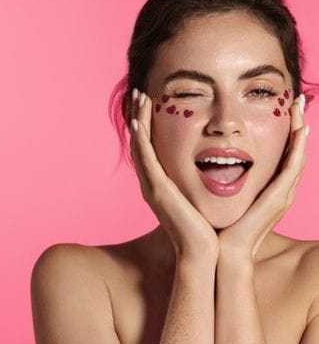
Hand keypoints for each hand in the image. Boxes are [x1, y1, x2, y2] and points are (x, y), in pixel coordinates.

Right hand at [129, 88, 218, 260]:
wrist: (202, 250)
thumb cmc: (202, 225)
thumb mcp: (197, 197)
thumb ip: (193, 182)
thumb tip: (205, 168)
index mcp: (160, 182)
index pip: (150, 146)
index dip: (147, 124)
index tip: (149, 103)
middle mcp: (151, 181)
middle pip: (141, 141)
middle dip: (139, 116)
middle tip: (139, 93)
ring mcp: (151, 184)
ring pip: (140, 145)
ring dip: (138, 120)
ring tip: (139, 97)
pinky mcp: (156, 189)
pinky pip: (145, 158)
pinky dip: (141, 140)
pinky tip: (139, 122)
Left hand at [217, 95, 307, 262]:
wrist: (223, 251)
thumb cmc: (221, 225)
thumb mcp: (224, 195)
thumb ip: (225, 178)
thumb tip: (210, 159)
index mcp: (268, 188)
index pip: (282, 154)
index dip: (285, 132)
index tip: (283, 108)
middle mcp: (280, 189)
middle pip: (295, 151)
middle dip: (297, 124)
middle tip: (298, 100)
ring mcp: (283, 194)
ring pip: (298, 155)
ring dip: (301, 129)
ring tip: (299, 105)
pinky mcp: (279, 198)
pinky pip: (293, 167)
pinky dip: (298, 147)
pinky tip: (300, 128)